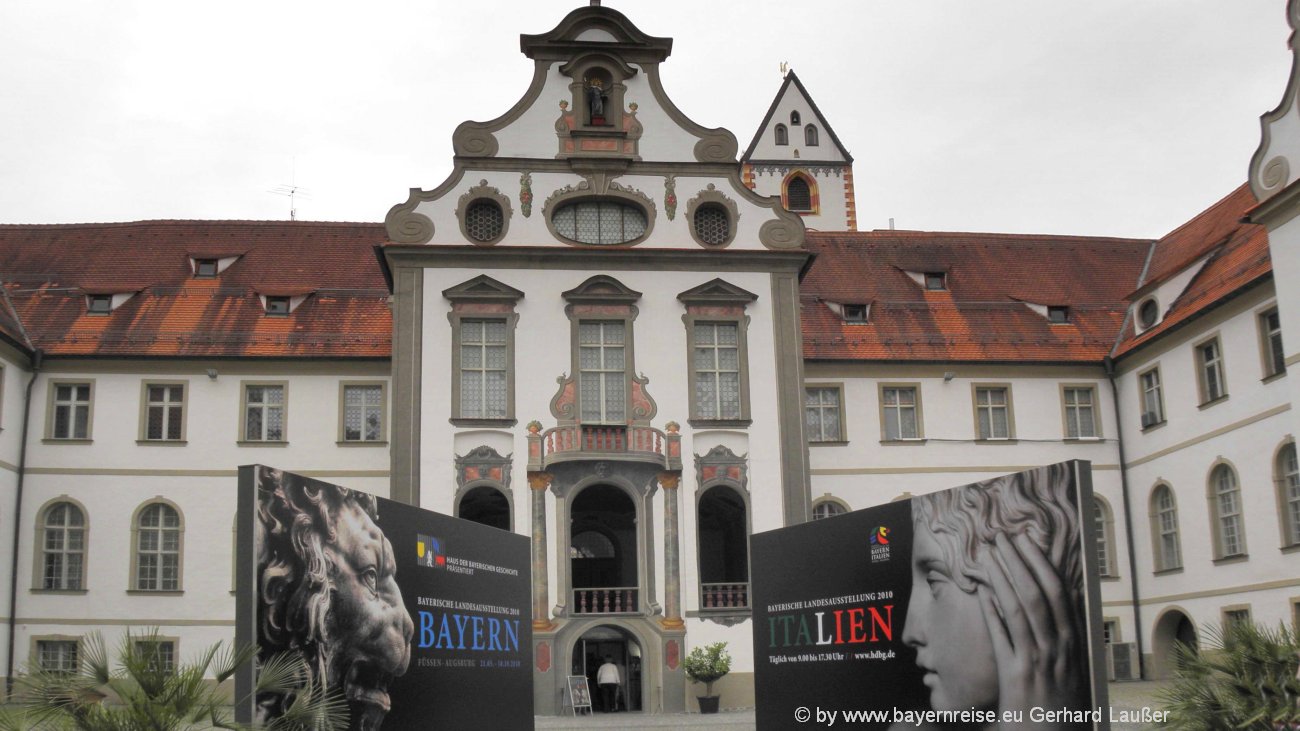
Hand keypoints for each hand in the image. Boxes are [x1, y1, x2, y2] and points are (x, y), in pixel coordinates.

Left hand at [978, 532, 1088, 729]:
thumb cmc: (1062, 709)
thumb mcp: (1073, 668)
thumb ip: (1066, 636)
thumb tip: (1063, 599)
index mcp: (1074, 644)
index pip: (1059, 593)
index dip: (1041, 563)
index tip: (1027, 540)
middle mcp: (1059, 649)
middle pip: (1039, 594)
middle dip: (1019, 561)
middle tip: (1002, 536)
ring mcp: (1038, 662)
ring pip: (1020, 609)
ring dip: (1002, 577)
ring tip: (988, 555)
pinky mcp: (1017, 678)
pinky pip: (1003, 637)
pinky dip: (992, 612)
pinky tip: (981, 592)